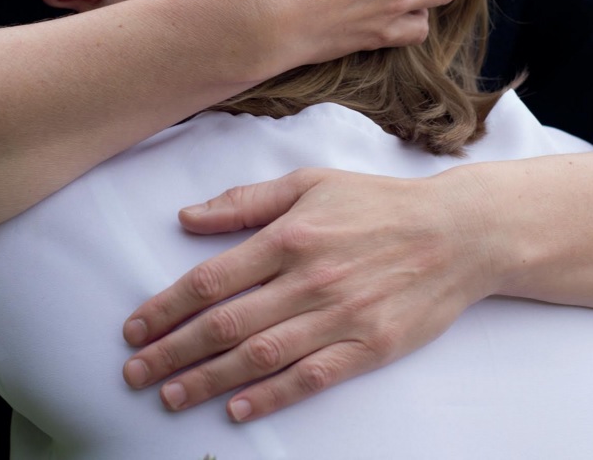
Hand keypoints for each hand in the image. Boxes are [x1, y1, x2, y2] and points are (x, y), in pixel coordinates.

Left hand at [120, 166, 503, 421]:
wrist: (458, 232)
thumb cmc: (378, 203)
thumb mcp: (310, 182)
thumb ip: (246, 201)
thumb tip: (187, 217)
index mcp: (290, 236)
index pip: (210, 279)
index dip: (164, 308)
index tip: (133, 329)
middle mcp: (309, 279)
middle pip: (225, 324)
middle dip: (172, 352)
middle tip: (135, 373)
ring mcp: (341, 316)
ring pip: (260, 356)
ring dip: (208, 381)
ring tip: (170, 396)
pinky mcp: (370, 347)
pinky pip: (311, 378)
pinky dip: (272, 396)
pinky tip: (237, 410)